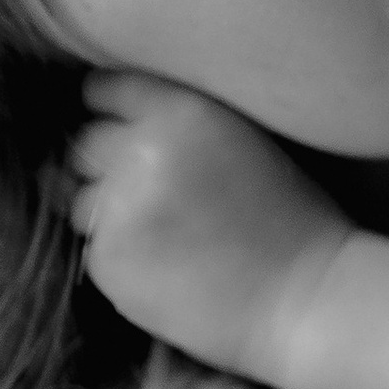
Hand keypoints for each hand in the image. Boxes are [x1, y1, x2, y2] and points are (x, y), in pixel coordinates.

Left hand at [61, 71, 349, 382]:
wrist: (306, 299)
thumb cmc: (291, 221)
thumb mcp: (244, 139)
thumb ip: (180, 121)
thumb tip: (116, 117)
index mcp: (182, 111)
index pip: (104, 90)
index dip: (108, 111)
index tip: (118, 129)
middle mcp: (141, 151)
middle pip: (84, 145)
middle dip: (104, 166)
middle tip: (151, 196)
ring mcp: (117, 207)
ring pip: (82, 201)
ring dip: (108, 216)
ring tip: (165, 240)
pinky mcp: (107, 259)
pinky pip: (94, 250)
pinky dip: (119, 260)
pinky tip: (166, 270)